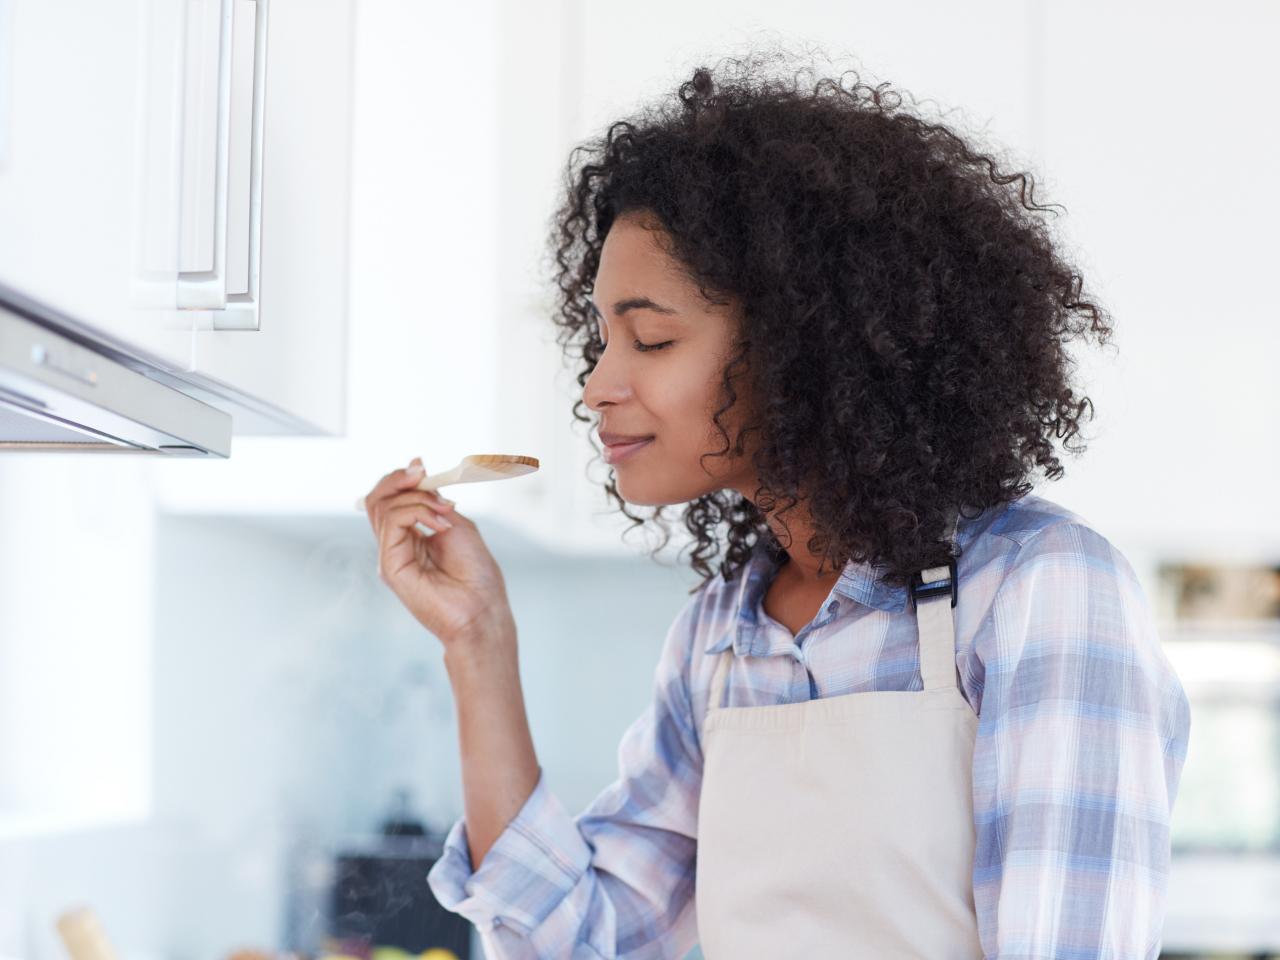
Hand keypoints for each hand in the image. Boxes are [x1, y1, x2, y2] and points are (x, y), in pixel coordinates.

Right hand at [362, 457, 513, 647]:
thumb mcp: (456, 524)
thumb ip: (433, 501)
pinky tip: (440, 525)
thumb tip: (416, 469)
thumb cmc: (476, 574)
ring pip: (383, 507)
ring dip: (417, 498)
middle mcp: (395, 545)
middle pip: (378, 500)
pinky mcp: (390, 567)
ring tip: (445, 511)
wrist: (483, 609)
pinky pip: (392, 523)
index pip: (390, 499)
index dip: (401, 478)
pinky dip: (417, 513)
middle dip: (399, 479)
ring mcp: (390, 556)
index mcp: (410, 536)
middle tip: (423, 473)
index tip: (421, 466)